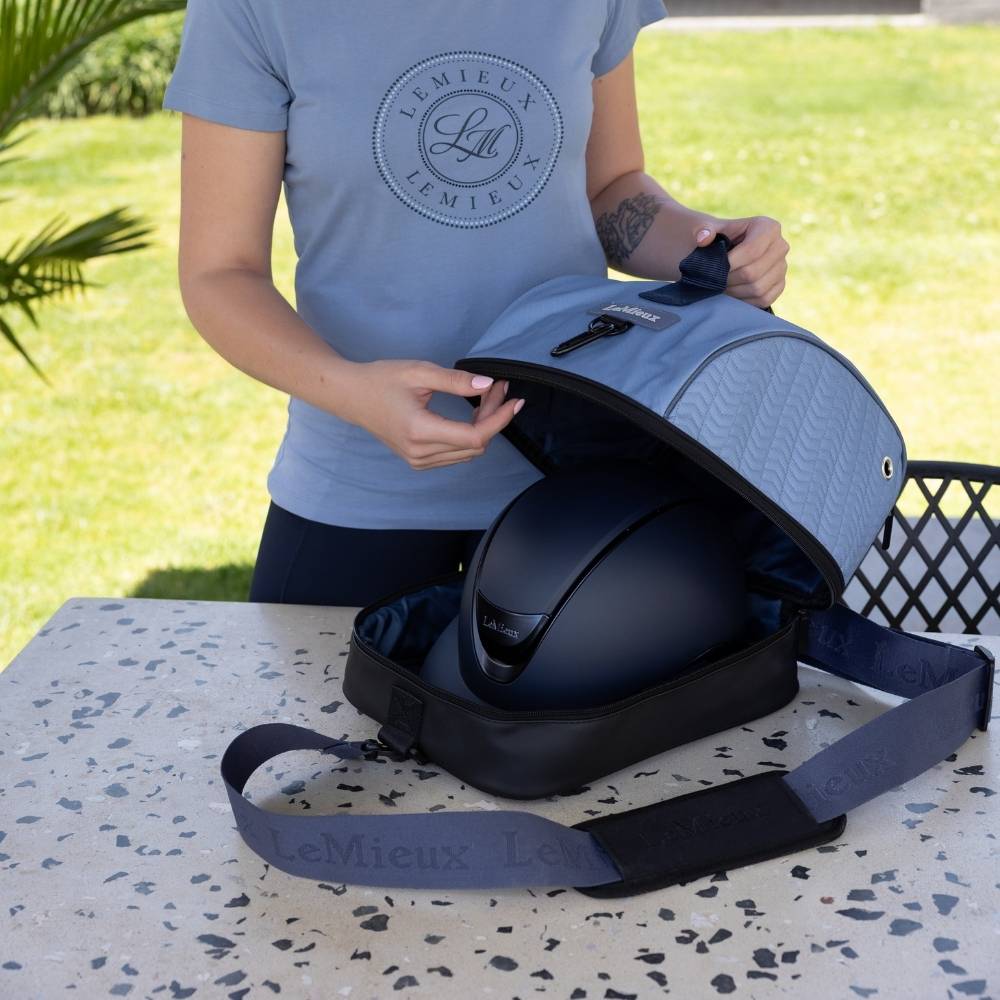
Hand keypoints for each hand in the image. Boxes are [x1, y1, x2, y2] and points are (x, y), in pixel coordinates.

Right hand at [338, 358, 524, 469]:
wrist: (352, 396)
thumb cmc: (381, 380)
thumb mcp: (419, 373)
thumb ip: (455, 381)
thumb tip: (487, 385)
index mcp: (420, 431)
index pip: (474, 437)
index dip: (499, 420)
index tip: (514, 401)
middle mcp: (420, 453)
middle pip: (475, 445)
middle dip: (493, 417)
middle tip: (497, 388)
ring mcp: (419, 461)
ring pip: (468, 452)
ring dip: (483, 426)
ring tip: (487, 396)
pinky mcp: (419, 461)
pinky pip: (456, 454)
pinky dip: (470, 436)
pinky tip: (473, 413)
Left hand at [693, 215, 788, 308]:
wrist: (724, 251)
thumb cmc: (716, 239)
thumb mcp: (706, 229)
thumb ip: (702, 230)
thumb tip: (703, 238)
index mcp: (768, 227)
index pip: (752, 251)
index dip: (730, 263)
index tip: (715, 267)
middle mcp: (781, 246)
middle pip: (753, 272)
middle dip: (729, 279)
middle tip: (714, 280)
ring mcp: (782, 267)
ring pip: (757, 288)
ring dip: (734, 291)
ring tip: (721, 285)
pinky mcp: (779, 286)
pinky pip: (763, 300)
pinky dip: (744, 300)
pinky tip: (732, 293)